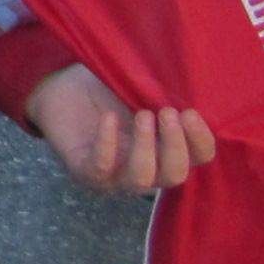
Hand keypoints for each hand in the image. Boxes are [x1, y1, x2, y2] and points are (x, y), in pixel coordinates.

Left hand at [27, 65, 216, 194]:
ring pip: (141, 179)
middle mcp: (147, 170)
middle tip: (167, 113)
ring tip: (143, 115)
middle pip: (174, 175)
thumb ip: (165, 91)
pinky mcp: (85, 172)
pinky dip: (108, 142)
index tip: (191, 113)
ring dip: (146, 147)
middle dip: (175, 146)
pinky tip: (109, 117)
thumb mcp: (141, 87)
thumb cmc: (109, 88)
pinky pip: (101, 168)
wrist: (62, 88)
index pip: (198, 158)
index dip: (201, 141)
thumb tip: (190, 85)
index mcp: (167, 150)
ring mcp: (116, 176)